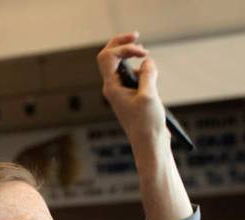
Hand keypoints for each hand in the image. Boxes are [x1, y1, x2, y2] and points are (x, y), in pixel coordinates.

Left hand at [97, 32, 165, 146]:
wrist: (149, 143)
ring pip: (122, 65)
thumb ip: (147, 74)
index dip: (125, 47)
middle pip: (110, 57)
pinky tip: (152, 78)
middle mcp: (113, 88)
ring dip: (134, 58)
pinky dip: (142, 69)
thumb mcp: (149, 95)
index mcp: (112, 88)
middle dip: (122, 44)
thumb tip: (147, 60)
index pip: (108, 57)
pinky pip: (132, 74)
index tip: (144, 52)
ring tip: (148, 63)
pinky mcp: (130, 95)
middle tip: (137, 36)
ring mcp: (121, 91)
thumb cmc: (147, 124)